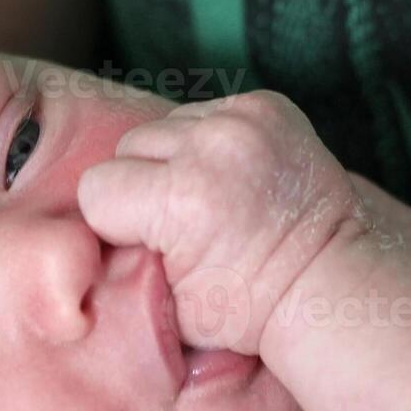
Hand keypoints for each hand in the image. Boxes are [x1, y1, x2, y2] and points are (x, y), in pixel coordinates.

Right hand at [79, 92, 363, 355]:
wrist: (325, 280)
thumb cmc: (243, 306)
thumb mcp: (166, 304)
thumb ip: (120, 262)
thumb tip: (85, 239)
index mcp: (182, 199)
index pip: (97, 188)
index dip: (116, 223)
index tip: (150, 245)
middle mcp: (212, 146)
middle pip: (128, 148)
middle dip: (141, 185)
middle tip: (177, 223)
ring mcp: (243, 118)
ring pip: (163, 127)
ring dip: (172, 159)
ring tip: (205, 198)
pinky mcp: (266, 104)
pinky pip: (203, 112)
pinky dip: (207, 143)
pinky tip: (228, 177)